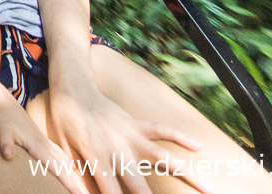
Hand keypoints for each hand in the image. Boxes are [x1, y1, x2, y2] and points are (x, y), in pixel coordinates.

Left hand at [0, 98, 88, 193]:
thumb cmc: (3, 117)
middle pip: (68, 169)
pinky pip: (60, 156)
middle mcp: (46, 146)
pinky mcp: (42, 141)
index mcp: (39, 146)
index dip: (71, 184)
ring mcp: (45, 143)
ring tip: (85, 188)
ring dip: (76, 175)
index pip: (59, 170)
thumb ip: (5, 143)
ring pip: (66, 163)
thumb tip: (8, 156)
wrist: (4, 102)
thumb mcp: (2, 130)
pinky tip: (73, 169)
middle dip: (80, 184)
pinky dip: (68, 165)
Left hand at [47, 84, 210, 193]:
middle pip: (140, 185)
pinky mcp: (136, 123)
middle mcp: (117, 150)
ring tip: (209, 188)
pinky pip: (161, 129)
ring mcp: (130, 135)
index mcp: (96, 159)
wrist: (72, 89)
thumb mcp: (63, 151)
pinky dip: (179, 136)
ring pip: (162, 158)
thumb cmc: (65, 121)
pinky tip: (198, 146)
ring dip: (186, 174)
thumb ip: (77, 175)